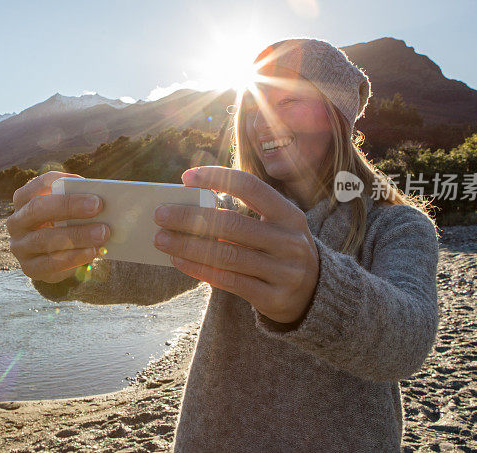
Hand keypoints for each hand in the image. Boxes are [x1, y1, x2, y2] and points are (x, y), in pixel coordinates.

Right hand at [7, 171, 110, 282]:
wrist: (59, 256)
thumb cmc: (68, 223)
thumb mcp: (70, 209)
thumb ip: (78, 201)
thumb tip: (100, 198)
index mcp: (24, 200)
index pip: (36, 185)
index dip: (57, 181)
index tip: (82, 182)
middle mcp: (16, 222)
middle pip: (37, 209)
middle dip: (68, 206)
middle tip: (98, 205)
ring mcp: (20, 246)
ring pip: (44, 239)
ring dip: (77, 235)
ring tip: (102, 233)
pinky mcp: (30, 268)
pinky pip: (50, 264)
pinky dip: (73, 258)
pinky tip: (92, 252)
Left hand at [152, 166, 319, 324]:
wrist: (316, 294)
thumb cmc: (280, 250)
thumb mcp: (275, 227)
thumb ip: (242, 214)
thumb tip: (189, 204)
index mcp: (289, 214)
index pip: (251, 187)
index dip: (218, 178)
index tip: (186, 177)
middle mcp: (289, 241)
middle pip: (232, 224)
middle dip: (191, 217)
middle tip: (160, 214)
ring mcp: (283, 271)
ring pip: (226, 255)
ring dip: (188, 245)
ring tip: (161, 238)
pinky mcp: (273, 298)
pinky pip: (228, 281)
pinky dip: (199, 269)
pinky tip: (178, 260)